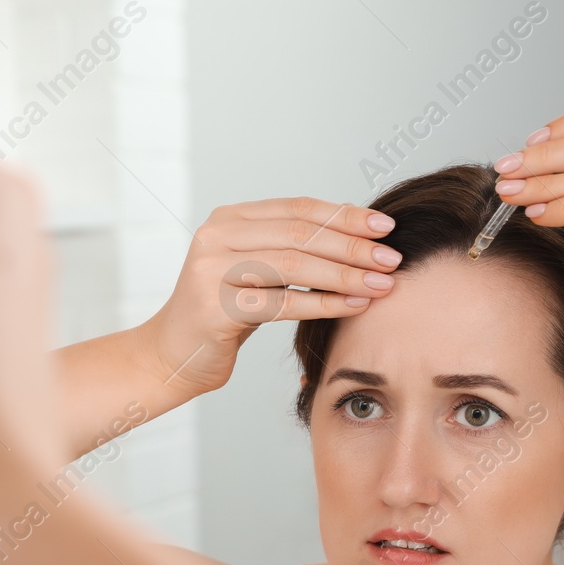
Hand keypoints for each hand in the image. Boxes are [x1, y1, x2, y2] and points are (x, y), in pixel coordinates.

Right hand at [139, 198, 401, 398]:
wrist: (171, 355)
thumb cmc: (222, 314)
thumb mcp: (253, 271)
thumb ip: (289, 248)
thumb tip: (357, 233)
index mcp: (228, 219)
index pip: (297, 208)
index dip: (344, 215)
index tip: (384, 227)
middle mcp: (216, 236)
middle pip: (299, 234)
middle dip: (352, 245)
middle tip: (392, 258)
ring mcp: (211, 270)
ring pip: (293, 266)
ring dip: (345, 274)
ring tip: (382, 283)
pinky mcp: (215, 307)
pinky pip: (283, 303)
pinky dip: (325, 303)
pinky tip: (355, 305)